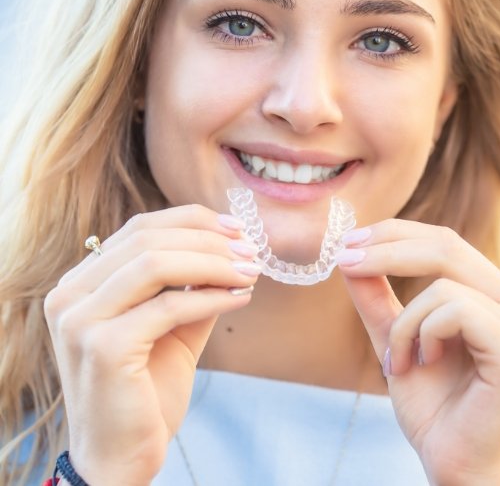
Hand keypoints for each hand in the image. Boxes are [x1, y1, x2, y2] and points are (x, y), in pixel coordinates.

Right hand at [44, 205, 260, 485]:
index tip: (237, 228)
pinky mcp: (103, 347)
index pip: (140, 228)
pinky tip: (241, 298)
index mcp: (81, 283)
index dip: (193, 220)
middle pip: (148, 239)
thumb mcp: (173, 324)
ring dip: (214, 263)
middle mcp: (70, 294)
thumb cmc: (147, 389)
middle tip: (252, 251)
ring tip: (251, 271)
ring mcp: (80, 320)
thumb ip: (193, 284)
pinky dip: (212, 296)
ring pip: (157, 263)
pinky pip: (170, 305)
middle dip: (210, 240)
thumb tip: (234, 247)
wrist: (122, 456)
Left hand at [338, 220, 499, 485]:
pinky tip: (424, 363)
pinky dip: (423, 334)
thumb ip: (376, 296)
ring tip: (399, 361)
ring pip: (443, 284)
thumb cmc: (431, 404)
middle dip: (386, 250)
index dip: (395, 233)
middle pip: (446, 245)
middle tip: (345, 261)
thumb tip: (349, 252)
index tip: (348, 241)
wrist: (451, 462)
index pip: (444, 241)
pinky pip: (455, 310)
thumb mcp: (393, 337)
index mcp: (495, 293)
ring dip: (404, 323)